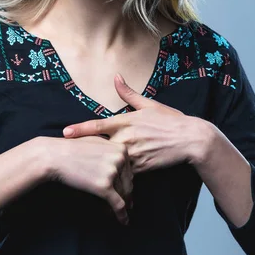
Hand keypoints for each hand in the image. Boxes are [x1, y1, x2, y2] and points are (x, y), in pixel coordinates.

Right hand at [42, 135, 132, 225]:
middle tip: (127, 204)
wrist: (55, 156)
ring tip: (119, 213)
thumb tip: (119, 161)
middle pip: (128, 183)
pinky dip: (122, 215)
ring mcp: (113, 172)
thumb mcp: (96, 141)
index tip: (125, 191)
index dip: (126, 183)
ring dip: (122, 205)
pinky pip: (118, 205)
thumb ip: (110, 150)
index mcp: (121, 148)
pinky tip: (124, 221)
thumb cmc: (71, 149)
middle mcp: (120, 159)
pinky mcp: (104, 187)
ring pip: (123, 195)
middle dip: (126, 195)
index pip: (129, 171)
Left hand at [63, 73, 207, 175]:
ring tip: (83, 168)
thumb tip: (116, 76)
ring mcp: (133, 154)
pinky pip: (124, 173)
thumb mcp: (149, 104)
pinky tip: (107, 178)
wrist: (190, 139)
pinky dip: (116, 174)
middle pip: (98, 146)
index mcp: (126, 121)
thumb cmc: (170, 120)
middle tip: (66, 153)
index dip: (79, 129)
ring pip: (110, 161)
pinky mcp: (141, 168)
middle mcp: (127, 138)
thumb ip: (129, 93)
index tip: (64, 133)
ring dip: (99, 164)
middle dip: (84, 150)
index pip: (97, 125)